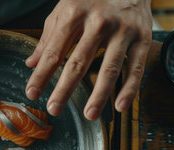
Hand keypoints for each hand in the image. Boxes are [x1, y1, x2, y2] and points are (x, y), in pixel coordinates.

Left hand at [25, 0, 151, 119]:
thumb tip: (31, 63)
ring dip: (99, 94)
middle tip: (54, 109)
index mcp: (73, 13)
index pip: (54, 51)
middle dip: (65, 88)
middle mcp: (98, 21)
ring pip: (109, 67)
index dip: (41, 74)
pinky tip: (120, 106)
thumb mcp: (64, 9)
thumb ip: (48, 37)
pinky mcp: (143, 36)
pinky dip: (130, 88)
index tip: (31, 93)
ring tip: (89, 114)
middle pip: (79, 62)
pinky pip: (135, 67)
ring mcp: (123, 30)